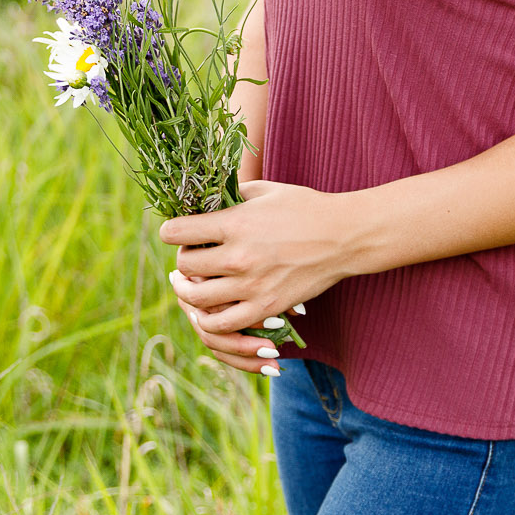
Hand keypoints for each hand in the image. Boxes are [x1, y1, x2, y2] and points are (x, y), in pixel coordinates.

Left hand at [159, 180, 359, 372]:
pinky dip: (208, 319)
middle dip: (182, 259)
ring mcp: (251, 286)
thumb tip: (202, 200)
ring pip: (196, 299)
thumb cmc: (304, 207)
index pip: (176, 231)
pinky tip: (210, 308)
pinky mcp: (265, 308)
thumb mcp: (264, 190)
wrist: (343, 236)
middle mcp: (238, 256)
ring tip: (191, 284)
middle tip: (192, 255)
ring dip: (188, 291)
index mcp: (234, 223)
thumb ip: (230, 195)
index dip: (170, 231)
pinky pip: (222, 324)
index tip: (176, 232)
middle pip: (184, 266)